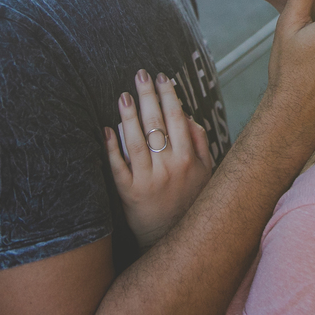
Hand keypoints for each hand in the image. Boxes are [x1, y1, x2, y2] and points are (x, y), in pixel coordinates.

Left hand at [105, 70, 212, 247]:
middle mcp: (169, 168)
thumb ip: (199, 143)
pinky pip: (118, 166)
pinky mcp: (129, 193)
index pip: (177, 119)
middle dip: (148, 96)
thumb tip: (188, 116)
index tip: (163, 77)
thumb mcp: (206, 172)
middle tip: (140, 74)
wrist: (172, 239)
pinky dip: (112, 147)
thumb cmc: (190, 201)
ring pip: (136, 142)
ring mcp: (148, 180)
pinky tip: (107, 129)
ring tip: (124, 95)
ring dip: (129, 116)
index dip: (169, 96)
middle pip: (156, 124)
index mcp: (188, 159)